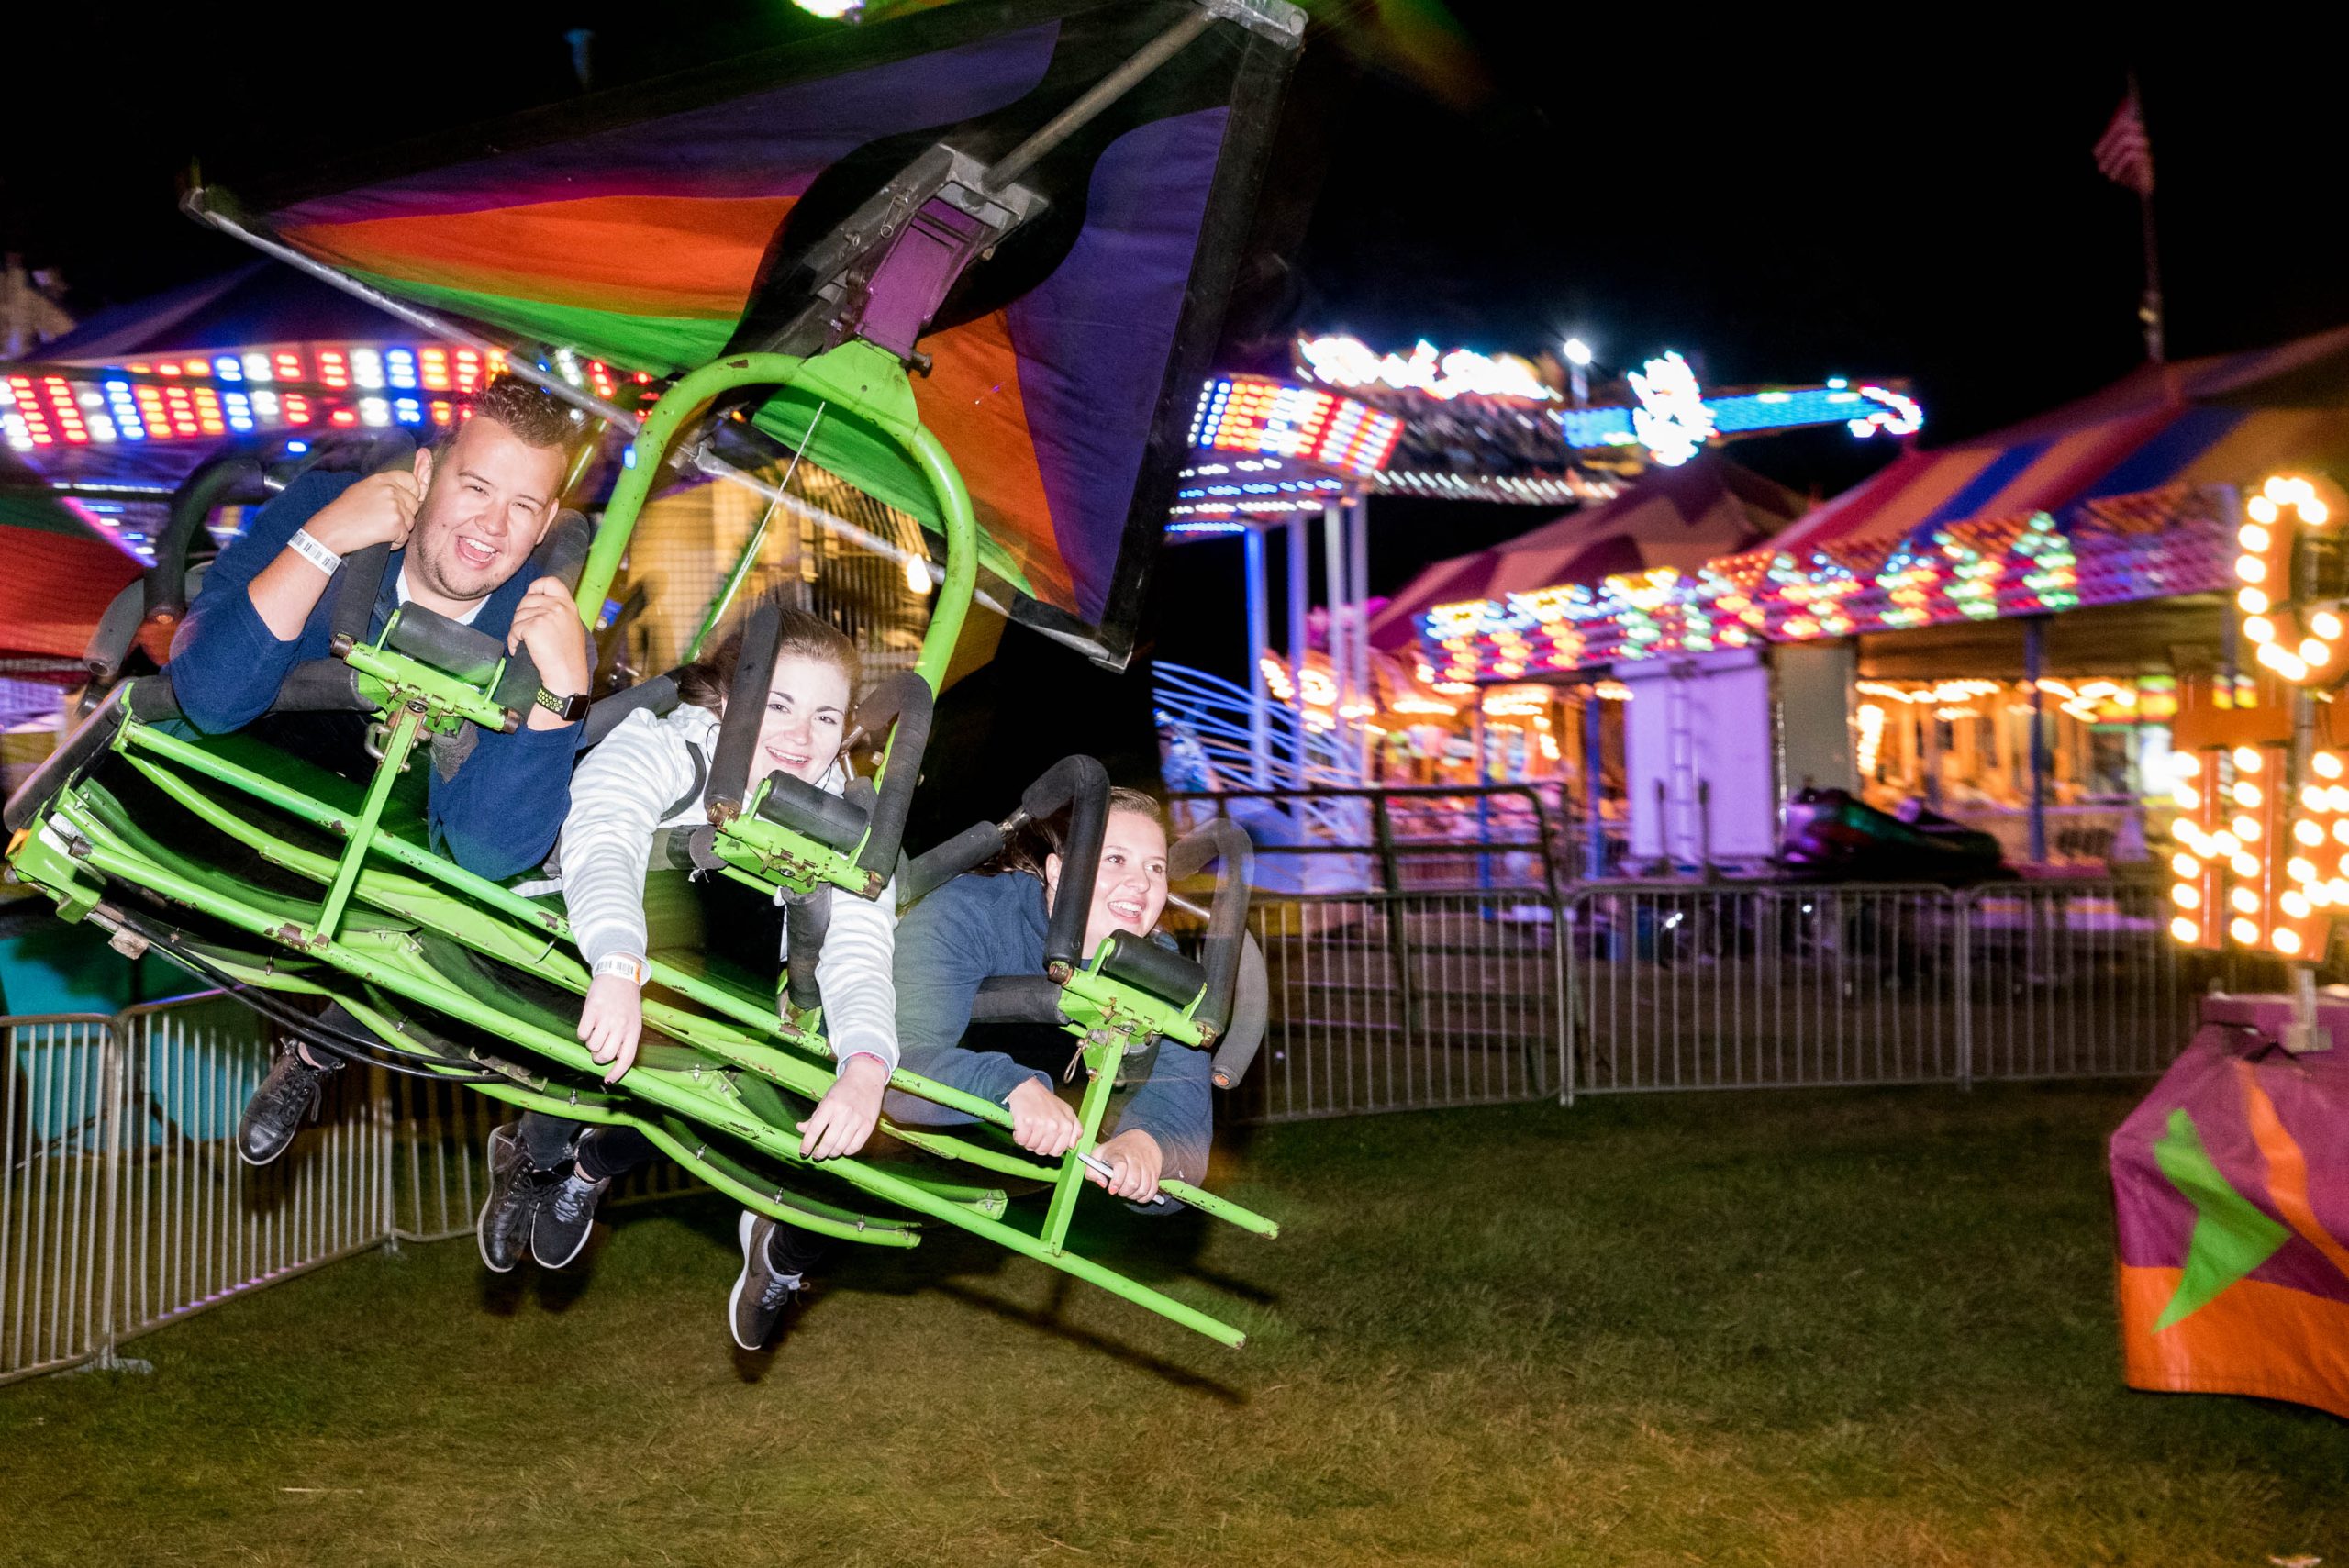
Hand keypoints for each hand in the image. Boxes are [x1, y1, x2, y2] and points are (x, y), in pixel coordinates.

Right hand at [305, 469, 421, 555]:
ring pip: (411, 522)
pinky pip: (404, 537)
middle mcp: (390, 490)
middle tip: (383, 522)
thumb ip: (384, 488)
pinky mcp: (396, 524)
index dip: (413, 493)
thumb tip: (406, 492)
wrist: (331, 529)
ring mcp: (394, 506)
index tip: (406, 503)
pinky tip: (377, 539)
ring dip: (398, 530)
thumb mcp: (362, 490)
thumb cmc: (343, 513)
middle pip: (414, 503)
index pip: (411, 480)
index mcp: (382, 479)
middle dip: (405, 515)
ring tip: (377, 530)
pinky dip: (394, 543)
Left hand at [510, 577, 591, 728]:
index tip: (531, 598)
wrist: (567, 675)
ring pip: (518, 616)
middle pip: (527, 600)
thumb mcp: (570, 626)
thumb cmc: (569, 657)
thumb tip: (534, 603)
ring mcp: (545, 615)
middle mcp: (558, 606)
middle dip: (522, 615)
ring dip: (517, 631)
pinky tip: (521, 650)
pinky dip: (513, 641)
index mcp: (568, 605)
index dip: (536, 588)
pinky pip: (513, 630)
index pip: (549, 582)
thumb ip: (557, 611)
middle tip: (527, 632)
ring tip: (527, 644)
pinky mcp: (533, 627)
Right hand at [577, 973, 642, 1083]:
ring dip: (590, 1044)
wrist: (619, 974)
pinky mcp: (592, 1010)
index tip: (609, 1081)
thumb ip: (626, 1038)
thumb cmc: (626, 1000)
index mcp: (634, 1030)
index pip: (626, 1059)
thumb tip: (614, 1059)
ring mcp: (606, 1018)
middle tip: (597, 1049)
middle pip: (605, 1055)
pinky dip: (582, 1033)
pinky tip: (588, 1025)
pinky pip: (582, 1033)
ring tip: (595, 1032)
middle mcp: (621, 1026)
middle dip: (598, 1057)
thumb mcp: (633, 1020)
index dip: (617, 1073)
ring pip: (592, 1046)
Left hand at [798, 1053, 887, 1159]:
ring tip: (829, 1152)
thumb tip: (800, 1128)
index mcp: (830, 1104)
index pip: (815, 1129)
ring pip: (842, 1146)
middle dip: (820, 1153)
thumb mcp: (826, 1099)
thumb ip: (814, 1116)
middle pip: (828, 1141)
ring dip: (832, 1153)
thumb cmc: (843, 1089)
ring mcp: (857, 1120)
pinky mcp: (869, 1125)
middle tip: (817, 1155)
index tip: (803, 1151)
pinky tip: (843, 1149)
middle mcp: (844, 1112)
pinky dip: (847, 1151)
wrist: (866, 1078)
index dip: (807, 1143)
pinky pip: (856, 1146)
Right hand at [1005, 1076, 1080, 1156]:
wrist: (1028, 1088)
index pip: (1057, 1151)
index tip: (1045, 1141)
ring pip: (1031, 1146)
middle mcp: (1055, 1126)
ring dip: (1027, 1140)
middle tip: (1035, 1132)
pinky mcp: (1026, 1122)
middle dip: (1037, 1144)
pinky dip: (1018, 1136)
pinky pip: (1021, 1140)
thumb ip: (1075, 1129)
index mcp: (1067, 1125)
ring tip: (1029, 1127)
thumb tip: (1073, 1145)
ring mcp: (1041, 1124)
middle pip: (1043, 1151)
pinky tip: (1022, 1126)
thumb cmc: (1046, 1101)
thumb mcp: (1067, 1112)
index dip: (1049, 1148)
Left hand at [1085, 1128, 1164, 1202]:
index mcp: (1118, 1153)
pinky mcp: (1155, 1172)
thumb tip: (1102, 1184)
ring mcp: (1146, 1166)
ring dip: (1134, 1196)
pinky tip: (1138, 1193)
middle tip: (1119, 1190)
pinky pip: (1152, 1191)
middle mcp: (1135, 1159)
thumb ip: (1092, 1170)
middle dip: (1124, 1192)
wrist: (1142, 1139)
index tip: (1111, 1190)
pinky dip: (1145, 1197)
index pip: (1120, 1167)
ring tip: (1128, 1191)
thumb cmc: (1116, 1150)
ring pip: (1143, 1189)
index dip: (1116, 1181)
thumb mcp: (1098, 1154)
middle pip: (1133, 1182)